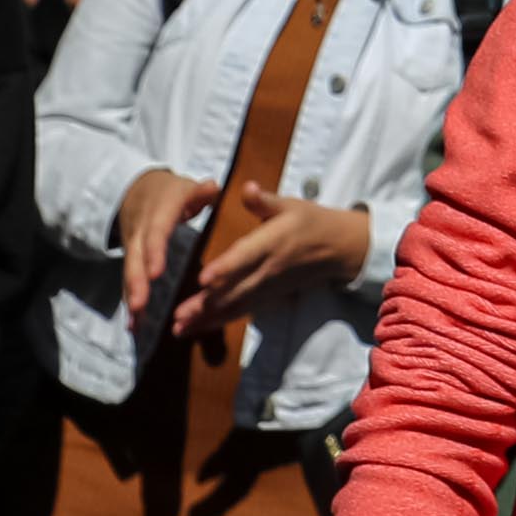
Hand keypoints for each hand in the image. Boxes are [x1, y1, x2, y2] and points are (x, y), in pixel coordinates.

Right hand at [116, 166, 212, 327]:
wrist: (136, 189)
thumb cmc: (170, 192)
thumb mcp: (186, 187)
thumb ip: (200, 191)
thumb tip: (212, 188)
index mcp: (158, 213)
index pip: (155, 233)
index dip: (154, 252)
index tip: (156, 273)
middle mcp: (140, 232)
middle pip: (136, 258)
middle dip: (137, 283)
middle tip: (139, 306)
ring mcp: (132, 247)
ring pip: (129, 273)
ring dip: (131, 298)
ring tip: (134, 323)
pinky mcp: (131, 259)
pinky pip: (129, 281)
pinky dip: (130, 301)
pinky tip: (133, 325)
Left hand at [178, 186, 374, 335]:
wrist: (336, 248)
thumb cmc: (309, 221)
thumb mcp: (290, 204)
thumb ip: (265, 200)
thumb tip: (247, 188)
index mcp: (272, 242)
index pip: (246, 257)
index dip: (225, 268)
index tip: (204, 278)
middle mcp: (268, 269)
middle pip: (235, 289)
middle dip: (207, 304)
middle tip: (179, 315)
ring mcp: (267, 287)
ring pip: (235, 305)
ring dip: (208, 318)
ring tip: (180, 328)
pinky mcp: (267, 297)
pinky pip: (241, 312)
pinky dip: (218, 322)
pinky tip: (196, 328)